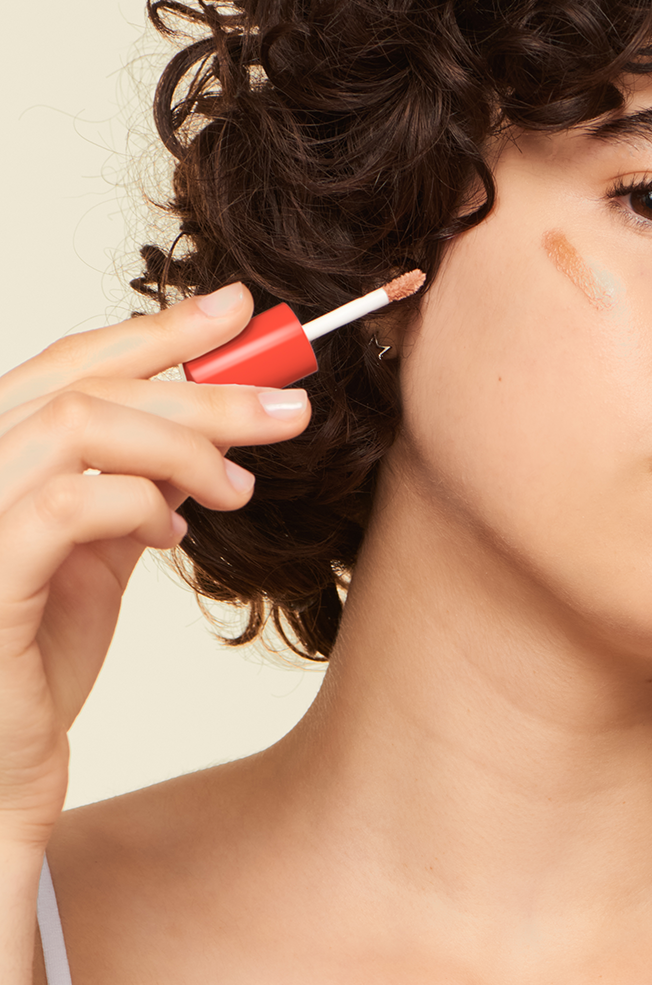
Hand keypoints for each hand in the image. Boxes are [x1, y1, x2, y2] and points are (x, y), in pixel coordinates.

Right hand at [0, 284, 310, 846]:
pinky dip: (138, 503)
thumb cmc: (32, 671)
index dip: (157, 332)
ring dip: (182, 443)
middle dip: (201, 385)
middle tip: (287, 407)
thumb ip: (131, 494)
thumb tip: (204, 436)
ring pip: (76, 425)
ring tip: (238, 488)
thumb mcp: (95, 563)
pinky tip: (171, 533)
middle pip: (83, 382)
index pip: (68, 364)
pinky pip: (68, 505)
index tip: (239, 313)